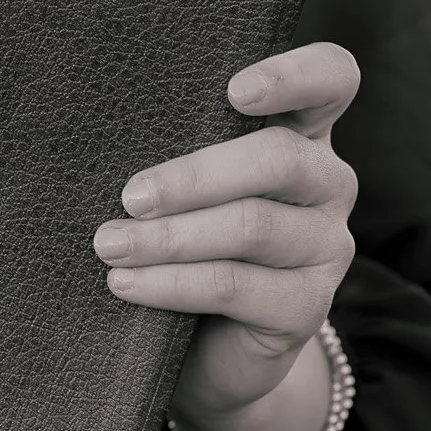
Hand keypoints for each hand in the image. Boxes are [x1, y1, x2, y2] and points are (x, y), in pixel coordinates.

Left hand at [93, 41, 358, 430]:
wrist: (208, 355)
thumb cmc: (187, 247)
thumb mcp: (187, 193)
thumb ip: (174, 154)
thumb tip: (99, 143)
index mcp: (303, 136)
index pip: (331, 79)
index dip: (294, 75)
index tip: (234, 91)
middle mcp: (327, 185)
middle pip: (281, 159)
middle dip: (196, 176)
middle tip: (130, 196)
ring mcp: (325, 247)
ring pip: (251, 226)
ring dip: (170, 236)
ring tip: (110, 244)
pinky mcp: (307, 307)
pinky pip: (234, 286)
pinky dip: (172, 283)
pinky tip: (125, 283)